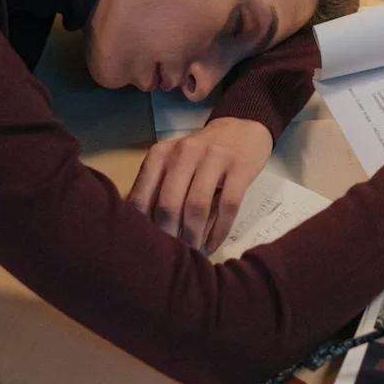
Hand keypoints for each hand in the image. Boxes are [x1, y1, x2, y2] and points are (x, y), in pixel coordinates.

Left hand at [128, 117, 272, 252]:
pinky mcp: (239, 168)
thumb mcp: (173, 163)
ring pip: (197, 205)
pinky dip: (220, 230)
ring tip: (194, 252)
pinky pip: (228, 205)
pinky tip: (214, 243)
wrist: (241, 130)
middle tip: (172, 253)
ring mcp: (213, 158)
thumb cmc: (201, 154)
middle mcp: (184, 152)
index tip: (149, 244)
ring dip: (194, 235)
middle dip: (169, 235)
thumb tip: (145, 232)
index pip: (142, 195)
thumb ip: (157, 188)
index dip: (143, 226)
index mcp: (161, 154)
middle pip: (169, 203)